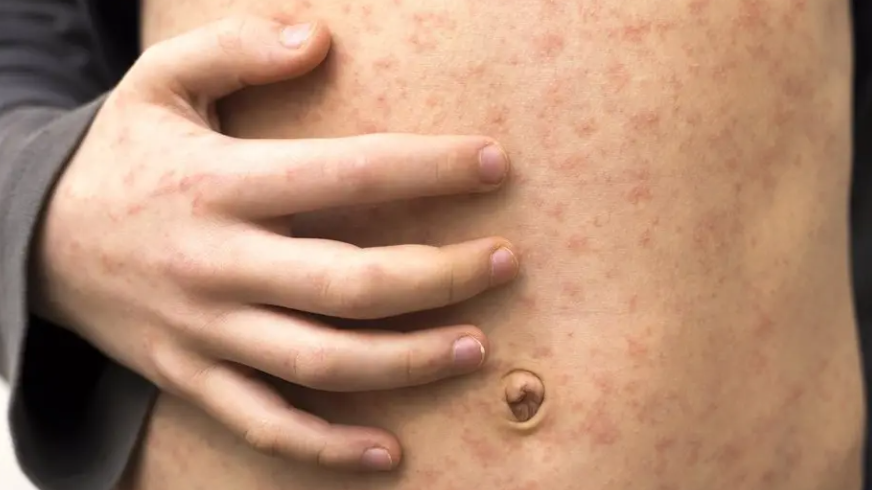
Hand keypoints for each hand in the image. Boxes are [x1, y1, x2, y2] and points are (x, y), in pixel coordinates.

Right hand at [30, 16, 517, 470]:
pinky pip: (265, 425)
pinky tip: (388, 452)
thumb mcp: (158, 82)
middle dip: (440, 275)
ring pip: (321, 362)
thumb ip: (234, 46)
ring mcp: (205, 331)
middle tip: (504, 261)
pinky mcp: (191, 377)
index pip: (346, 175)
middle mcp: (218, 264)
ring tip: (478, 347)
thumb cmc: (118, 157)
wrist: (31, 240)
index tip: (494, 163)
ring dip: (407, 362)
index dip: (428, 170)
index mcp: (219, 184)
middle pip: (349, 283)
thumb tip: (319, 39)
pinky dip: (327, 447)